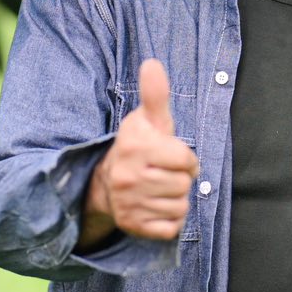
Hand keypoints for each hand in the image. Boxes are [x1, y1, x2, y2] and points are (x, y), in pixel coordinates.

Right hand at [81, 59, 199, 245]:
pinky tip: (155, 207)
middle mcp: (127, 176)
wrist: (106, 183)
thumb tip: (153, 63)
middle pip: (184, 185)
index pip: (185, 159)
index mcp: (134, 147)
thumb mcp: (148, 120)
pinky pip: (171, 228)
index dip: (185, 158)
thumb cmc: (139, 147)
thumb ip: (155, 94)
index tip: (171, 156)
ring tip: (158, 189)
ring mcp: (128, 204)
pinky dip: (169, 220)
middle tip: (164, 173)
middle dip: (180, 179)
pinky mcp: (132, 226)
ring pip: (180, 206)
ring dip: (176, 199)